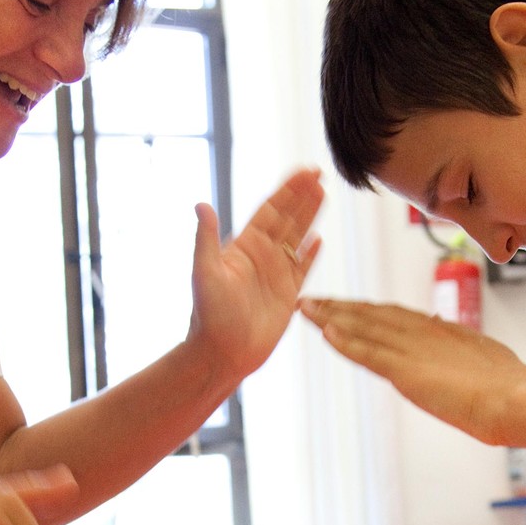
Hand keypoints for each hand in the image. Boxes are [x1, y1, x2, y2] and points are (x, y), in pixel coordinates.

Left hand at [186, 168, 324, 384]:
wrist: (222, 354)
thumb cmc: (210, 316)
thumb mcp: (205, 273)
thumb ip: (206, 239)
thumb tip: (201, 205)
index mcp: (244, 246)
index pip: (271, 209)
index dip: (288, 189)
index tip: (305, 171)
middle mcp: (261, 256)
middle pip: (288, 218)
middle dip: (303, 196)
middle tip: (319, 173)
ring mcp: (276, 274)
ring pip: (298, 238)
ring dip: (310, 217)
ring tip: (325, 194)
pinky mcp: (287, 295)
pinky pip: (302, 268)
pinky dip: (311, 254)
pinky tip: (319, 240)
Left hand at [298, 297, 525, 444]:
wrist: (516, 398)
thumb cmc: (508, 384)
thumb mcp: (478, 351)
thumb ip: (456, 338)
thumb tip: (441, 323)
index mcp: (438, 330)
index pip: (392, 315)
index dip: (365, 308)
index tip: (344, 304)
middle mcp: (421, 334)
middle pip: (371, 315)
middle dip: (339, 307)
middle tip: (311, 299)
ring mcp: (412, 351)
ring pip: (363, 328)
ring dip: (332, 318)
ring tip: (306, 308)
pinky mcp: (407, 371)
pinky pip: (368, 353)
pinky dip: (346, 343)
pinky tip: (326, 333)